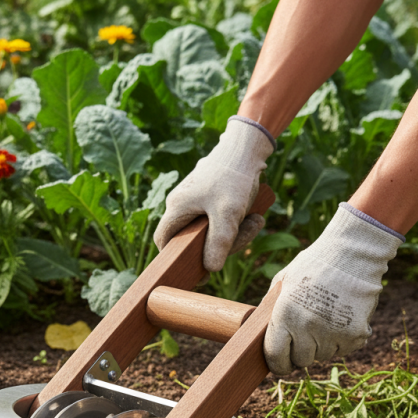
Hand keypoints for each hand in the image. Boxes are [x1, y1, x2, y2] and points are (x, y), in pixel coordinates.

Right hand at [154, 118, 274, 271]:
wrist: (247, 146)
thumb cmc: (233, 176)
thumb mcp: (228, 213)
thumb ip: (218, 243)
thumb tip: (210, 270)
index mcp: (177, 207)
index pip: (163, 240)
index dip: (175, 259)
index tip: (198, 270)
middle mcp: (182, 204)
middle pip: (192, 239)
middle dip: (220, 244)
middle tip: (243, 238)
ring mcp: (196, 199)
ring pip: (211, 230)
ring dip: (235, 233)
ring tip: (254, 221)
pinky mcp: (211, 196)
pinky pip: (220, 219)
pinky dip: (237, 222)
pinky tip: (253, 216)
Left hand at [264, 204, 403, 375]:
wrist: (352, 253)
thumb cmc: (313, 266)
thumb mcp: (282, 283)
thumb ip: (271, 310)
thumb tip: (261, 335)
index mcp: (285, 315)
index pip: (276, 357)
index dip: (278, 364)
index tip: (281, 363)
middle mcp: (307, 328)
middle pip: (301, 361)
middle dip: (301, 351)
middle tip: (307, 333)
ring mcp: (332, 333)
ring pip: (323, 356)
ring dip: (322, 345)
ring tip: (326, 319)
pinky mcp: (355, 334)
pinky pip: (345, 350)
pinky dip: (343, 340)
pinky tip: (341, 319)